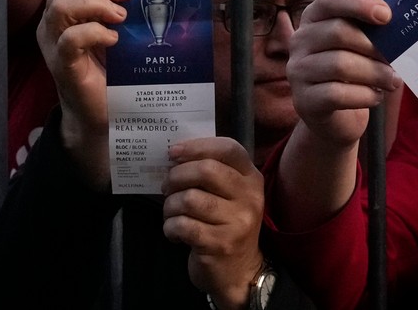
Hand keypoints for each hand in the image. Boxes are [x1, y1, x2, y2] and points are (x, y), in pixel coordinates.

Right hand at [36, 0, 137, 186]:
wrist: (106, 115)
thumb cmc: (116, 71)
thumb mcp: (125, 34)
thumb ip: (131, 10)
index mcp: (71, 10)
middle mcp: (56, 24)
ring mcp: (55, 45)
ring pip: (60, 7)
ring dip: (94, 4)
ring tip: (121, 16)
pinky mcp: (63, 67)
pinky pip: (69, 40)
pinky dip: (92, 33)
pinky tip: (113, 39)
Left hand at [163, 137, 265, 309]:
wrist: (240, 271)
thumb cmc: (226, 226)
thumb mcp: (230, 196)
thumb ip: (212, 175)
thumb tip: (175, 157)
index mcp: (251, 179)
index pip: (229, 149)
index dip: (198, 146)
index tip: (173, 153)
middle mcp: (249, 197)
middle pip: (206, 171)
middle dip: (176, 177)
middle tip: (167, 187)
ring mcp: (237, 221)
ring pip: (189, 199)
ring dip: (170, 206)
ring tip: (171, 214)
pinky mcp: (220, 244)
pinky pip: (183, 226)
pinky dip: (170, 227)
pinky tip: (175, 233)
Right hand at [286, 0, 400, 149]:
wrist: (337, 117)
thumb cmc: (355, 72)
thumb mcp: (362, 45)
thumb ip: (374, 31)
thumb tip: (404, 28)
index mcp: (315, 17)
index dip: (358, 3)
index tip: (386, 15)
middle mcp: (301, 40)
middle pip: (338, 32)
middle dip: (374, 46)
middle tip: (397, 58)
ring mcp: (298, 71)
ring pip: (339, 64)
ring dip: (375, 73)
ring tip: (394, 80)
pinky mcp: (304, 100)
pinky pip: (337, 94)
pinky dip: (364, 95)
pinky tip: (376, 96)